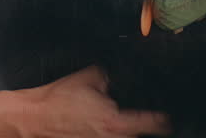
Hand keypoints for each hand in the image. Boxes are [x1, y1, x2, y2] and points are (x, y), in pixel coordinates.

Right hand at [13, 66, 170, 137]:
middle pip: (139, 136)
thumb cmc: (60, 98)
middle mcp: (111, 137)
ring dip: (130, 132)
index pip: (150, 123)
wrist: (37, 116)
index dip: (162, 120)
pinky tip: (113, 128)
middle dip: (147, 128)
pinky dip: (116, 133)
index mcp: (115, 120)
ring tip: (136, 125)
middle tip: (157, 122)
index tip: (169, 118)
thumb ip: (112, 76)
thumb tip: (122, 73)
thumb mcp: (91, 76)